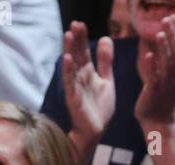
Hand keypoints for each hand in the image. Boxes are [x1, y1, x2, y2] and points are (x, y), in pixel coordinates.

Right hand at [62, 22, 115, 142]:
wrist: (96, 131)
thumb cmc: (99, 107)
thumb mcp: (107, 81)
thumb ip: (106, 62)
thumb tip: (106, 38)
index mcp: (88, 73)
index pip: (84, 51)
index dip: (83, 38)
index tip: (81, 23)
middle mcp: (80, 77)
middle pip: (77, 55)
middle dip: (76, 40)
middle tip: (75, 23)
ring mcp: (76, 87)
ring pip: (71, 66)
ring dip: (69, 51)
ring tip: (69, 35)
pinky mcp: (74, 98)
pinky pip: (70, 83)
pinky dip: (68, 71)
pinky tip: (67, 59)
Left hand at [134, 14, 174, 126]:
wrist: (158, 121)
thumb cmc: (161, 95)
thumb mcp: (169, 73)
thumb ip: (172, 54)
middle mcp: (174, 76)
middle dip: (174, 35)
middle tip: (168, 18)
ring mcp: (165, 84)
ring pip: (168, 64)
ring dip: (165, 48)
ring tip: (160, 33)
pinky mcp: (154, 92)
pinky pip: (154, 78)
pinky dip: (152, 66)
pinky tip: (148, 55)